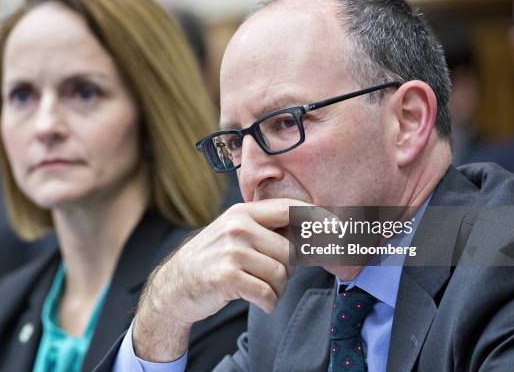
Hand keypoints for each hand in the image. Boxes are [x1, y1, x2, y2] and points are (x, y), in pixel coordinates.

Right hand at [132, 198, 308, 361]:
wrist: (176, 285)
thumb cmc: (212, 259)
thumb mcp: (234, 233)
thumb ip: (265, 228)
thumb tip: (311, 231)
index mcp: (243, 212)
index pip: (289, 209)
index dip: (317, 218)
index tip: (338, 228)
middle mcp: (238, 227)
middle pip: (289, 250)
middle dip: (288, 270)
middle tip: (271, 277)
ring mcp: (231, 251)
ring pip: (281, 274)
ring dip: (278, 290)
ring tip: (262, 290)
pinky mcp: (227, 276)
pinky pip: (267, 293)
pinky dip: (269, 302)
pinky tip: (260, 301)